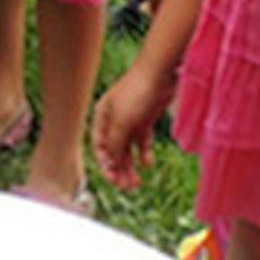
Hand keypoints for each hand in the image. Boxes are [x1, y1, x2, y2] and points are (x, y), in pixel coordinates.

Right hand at [92, 63, 173, 188]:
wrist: (159, 73)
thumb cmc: (136, 93)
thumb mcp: (122, 121)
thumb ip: (114, 143)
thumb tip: (109, 163)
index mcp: (102, 117)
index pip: (99, 147)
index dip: (105, 165)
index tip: (114, 180)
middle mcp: (114, 120)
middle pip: (114, 150)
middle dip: (119, 169)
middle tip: (128, 186)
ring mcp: (130, 120)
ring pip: (128, 149)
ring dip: (131, 166)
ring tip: (138, 182)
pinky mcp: (145, 120)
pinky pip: (142, 143)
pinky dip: (144, 154)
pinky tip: (147, 163)